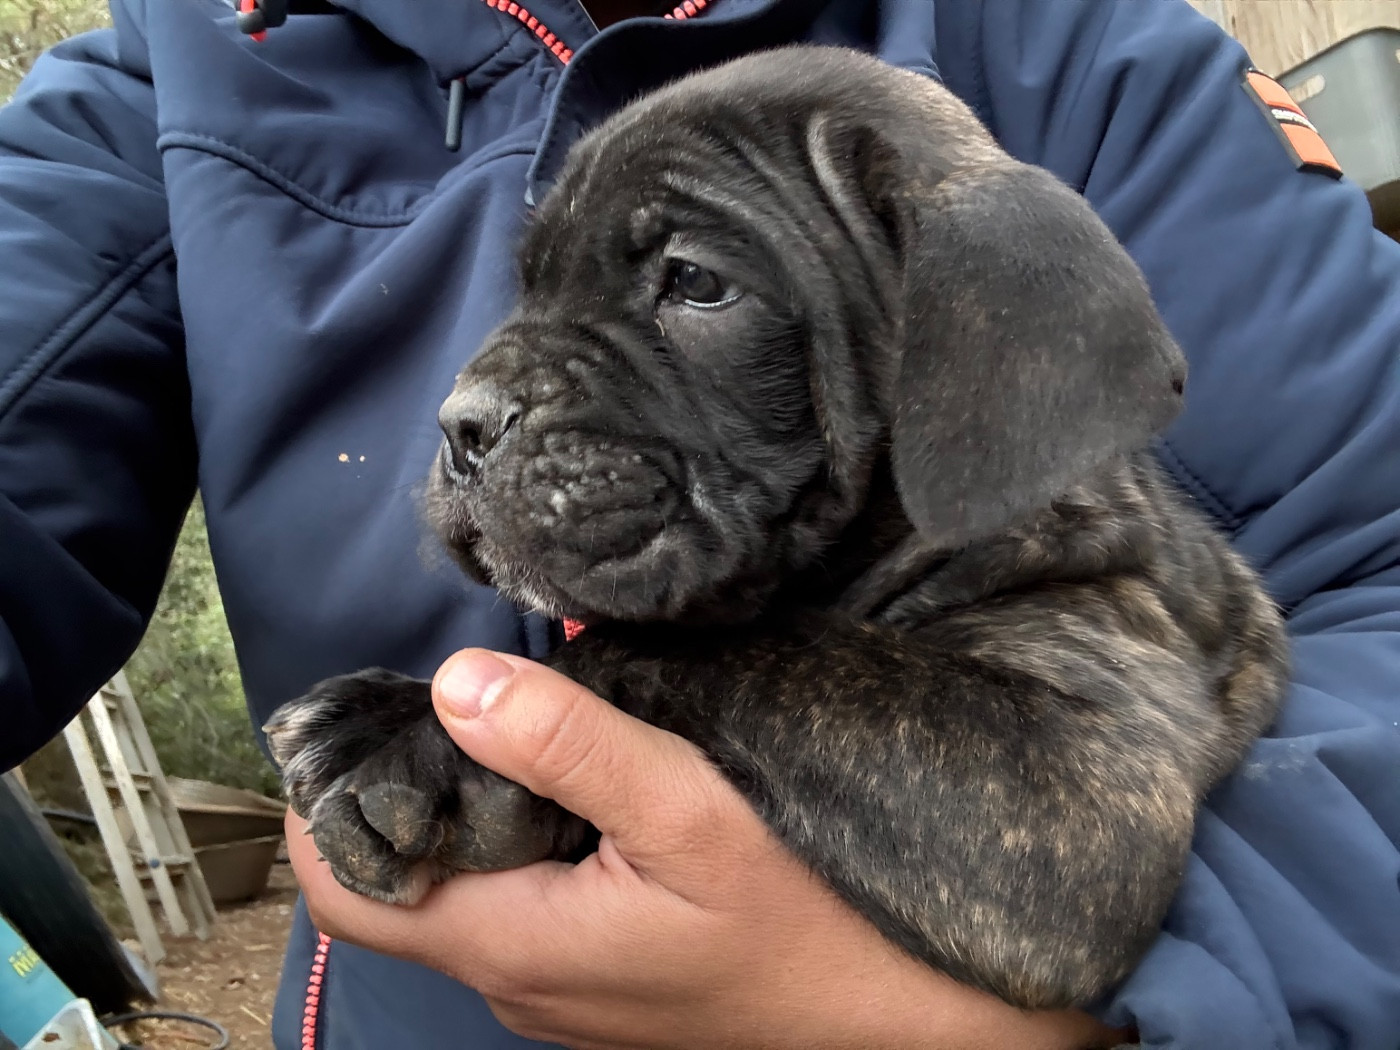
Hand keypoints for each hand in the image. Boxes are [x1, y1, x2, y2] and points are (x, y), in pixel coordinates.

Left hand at [287, 649, 1128, 1049]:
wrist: (895, 1014)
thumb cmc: (804, 919)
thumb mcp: (688, 813)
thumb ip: (568, 747)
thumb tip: (455, 684)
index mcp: (511, 942)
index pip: (346, 889)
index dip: (329, 806)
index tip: (363, 722)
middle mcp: (516, 979)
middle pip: (401, 886)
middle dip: (407, 792)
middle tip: (456, 697)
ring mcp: (558, 987)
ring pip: (464, 892)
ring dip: (470, 813)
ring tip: (515, 727)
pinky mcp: (600, 977)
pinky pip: (522, 906)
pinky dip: (520, 842)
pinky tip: (576, 789)